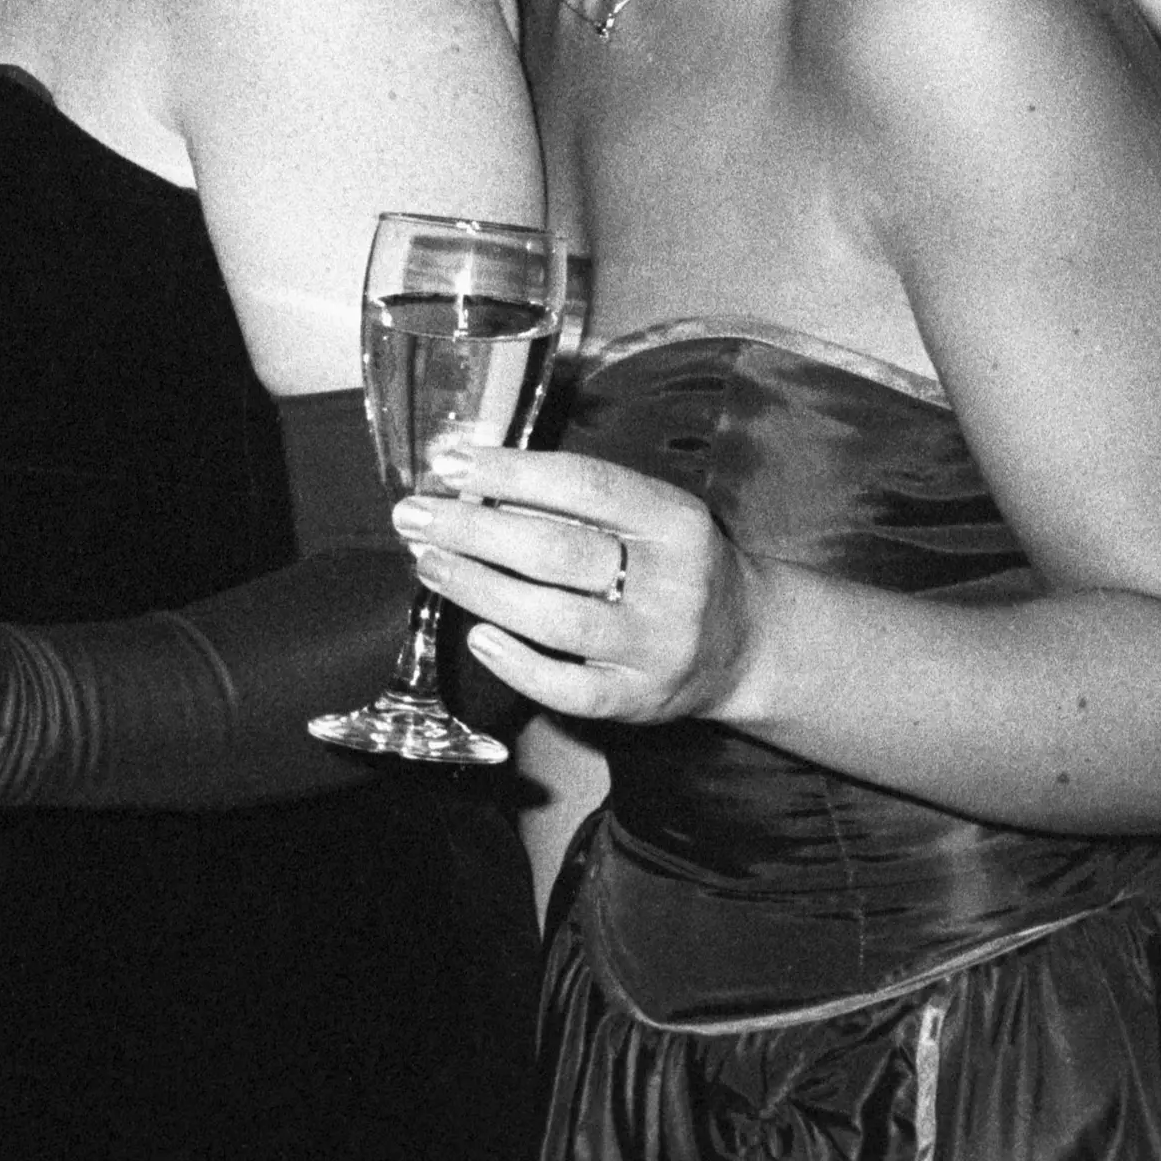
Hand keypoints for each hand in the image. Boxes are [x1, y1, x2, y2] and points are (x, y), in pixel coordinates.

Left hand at [399, 440, 760, 726]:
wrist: (747, 642)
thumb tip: (473, 475)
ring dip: (479, 588)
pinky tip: (478, 635)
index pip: (585, 484)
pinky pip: (568, 688)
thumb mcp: (650, 515)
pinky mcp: (639, 699)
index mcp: (675, 521)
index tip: (447, 462)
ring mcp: (657, 646)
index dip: (509, 471)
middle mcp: (673, 583)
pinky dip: (516, 663)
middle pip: (557, 551)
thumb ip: (577, 497)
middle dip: (472, 530)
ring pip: (554, 618)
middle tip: (413, 516)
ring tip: (429, 563)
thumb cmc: (673, 563)